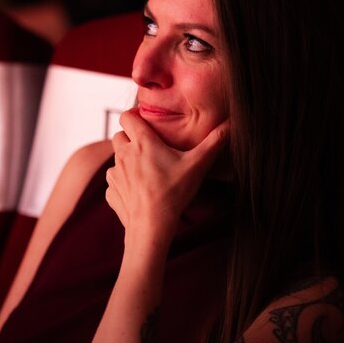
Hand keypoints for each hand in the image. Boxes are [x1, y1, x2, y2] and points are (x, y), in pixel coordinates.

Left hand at [105, 109, 228, 244]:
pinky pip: (114, 181)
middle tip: (149, 147)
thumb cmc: (174, 193)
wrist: (151, 227)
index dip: (135, 115)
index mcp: (142, 143)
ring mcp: (115, 174)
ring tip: (146, 170)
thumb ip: (215, 141)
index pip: (127, 116)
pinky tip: (139, 190)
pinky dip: (123, 182)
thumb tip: (233, 123)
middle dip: (131, 137)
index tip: (147, 122)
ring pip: (117, 158)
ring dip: (127, 160)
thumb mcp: (198, 165)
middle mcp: (124, 155)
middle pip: (120, 135)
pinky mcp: (111, 192)